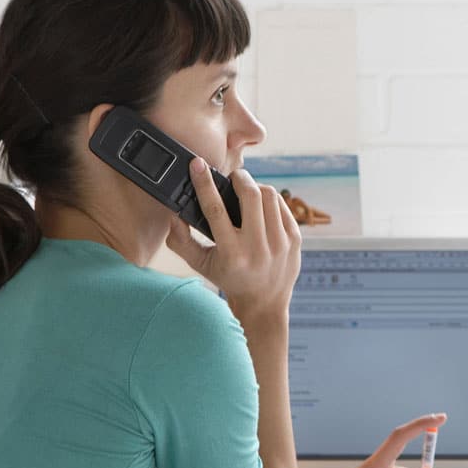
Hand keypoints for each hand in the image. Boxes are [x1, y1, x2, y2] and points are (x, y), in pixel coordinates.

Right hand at [166, 157, 300, 322]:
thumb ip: (181, 241)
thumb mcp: (201, 264)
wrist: (264, 302)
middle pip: (250, 194)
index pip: (216, 210)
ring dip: (255, 187)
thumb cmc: (229, 279)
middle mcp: (258, 249)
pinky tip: (261, 207)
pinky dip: (269, 200)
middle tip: (232, 178)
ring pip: (269, 195)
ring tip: (247, 193)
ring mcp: (280, 243)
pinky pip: (282, 205)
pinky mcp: (295, 239)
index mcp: (232, 254)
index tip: (198, 164)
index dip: (204, 183)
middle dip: (239, 178)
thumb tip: (173, 214)